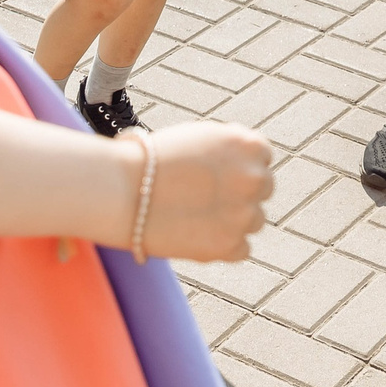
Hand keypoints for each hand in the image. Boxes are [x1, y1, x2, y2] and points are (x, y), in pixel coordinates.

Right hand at [135, 121, 274, 261]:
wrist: (122, 190)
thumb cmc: (152, 159)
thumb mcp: (200, 137)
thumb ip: (230, 151)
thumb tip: (247, 166)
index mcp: (248, 144)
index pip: (262, 156)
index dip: (239, 164)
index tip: (219, 172)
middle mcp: (254, 178)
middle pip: (263, 188)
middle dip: (240, 192)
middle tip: (207, 196)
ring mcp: (244, 214)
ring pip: (254, 220)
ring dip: (233, 219)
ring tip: (197, 215)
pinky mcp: (229, 246)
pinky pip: (241, 249)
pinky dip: (224, 246)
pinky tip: (197, 235)